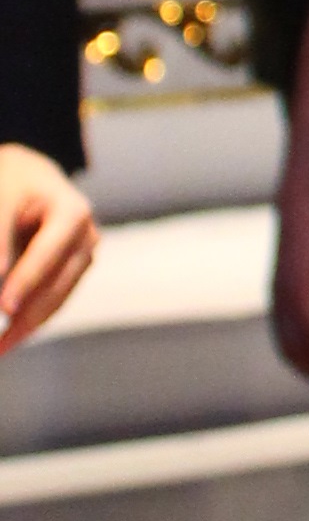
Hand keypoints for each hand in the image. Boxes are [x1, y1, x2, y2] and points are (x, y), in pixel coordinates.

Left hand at [0, 143, 94, 350]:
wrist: (29, 174)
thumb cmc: (12, 182)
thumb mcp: (1, 200)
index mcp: (73, 213)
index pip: (46, 256)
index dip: (24, 283)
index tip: (3, 309)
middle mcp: (87, 237)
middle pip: (56, 286)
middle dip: (25, 318)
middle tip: (0, 344)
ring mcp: (84, 256)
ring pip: (56, 300)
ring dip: (28, 325)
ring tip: (2, 346)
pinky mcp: (73, 271)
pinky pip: (53, 300)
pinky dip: (32, 318)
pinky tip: (11, 334)